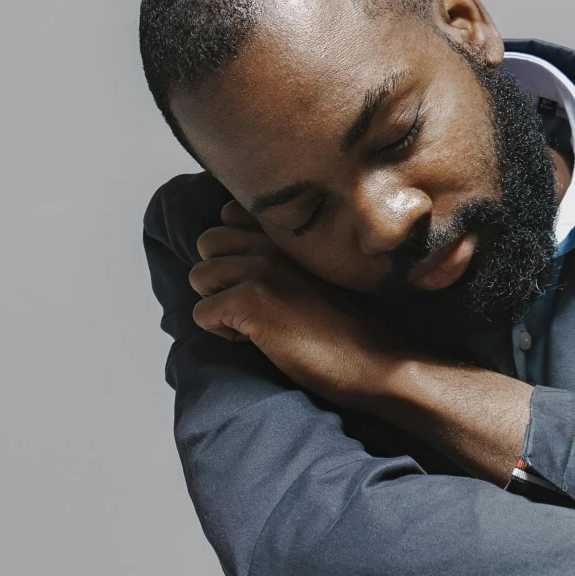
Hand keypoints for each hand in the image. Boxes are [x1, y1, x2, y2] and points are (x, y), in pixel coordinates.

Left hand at [188, 201, 401, 403]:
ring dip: (218, 304)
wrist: (375, 361)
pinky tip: (256, 339)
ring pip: (199, 275)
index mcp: (289, 233)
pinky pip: (202, 313)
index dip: (232, 249)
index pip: (230, 213)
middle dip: (219, 276)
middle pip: (208, 241)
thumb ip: (281, 256)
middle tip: (251, 304)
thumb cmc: (346, 326)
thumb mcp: (315, 274)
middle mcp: (273, 241)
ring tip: (253, 322)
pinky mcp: (251, 301)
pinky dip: (221, 332)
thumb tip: (232, 259)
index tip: (257, 277)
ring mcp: (261, 268)